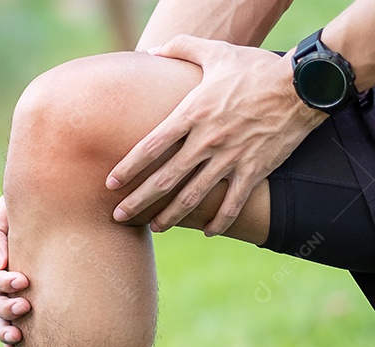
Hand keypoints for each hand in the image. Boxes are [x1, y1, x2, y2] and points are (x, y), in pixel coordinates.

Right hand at [0, 196, 30, 346]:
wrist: (60, 208)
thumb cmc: (33, 207)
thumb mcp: (7, 211)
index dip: (3, 282)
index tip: (23, 281)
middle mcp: (3, 280)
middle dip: (6, 307)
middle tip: (25, 307)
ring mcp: (14, 295)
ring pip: (1, 319)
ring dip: (6, 327)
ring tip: (19, 334)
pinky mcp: (29, 306)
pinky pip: (14, 327)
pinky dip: (10, 339)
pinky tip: (17, 345)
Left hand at [107, 35, 324, 235]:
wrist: (303, 85)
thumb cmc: (256, 68)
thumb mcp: (217, 52)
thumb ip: (182, 48)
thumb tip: (152, 49)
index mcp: (192, 114)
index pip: (150, 146)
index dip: (127, 168)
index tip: (110, 184)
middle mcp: (206, 141)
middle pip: (164, 179)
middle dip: (138, 201)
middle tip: (119, 216)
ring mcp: (230, 158)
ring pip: (193, 196)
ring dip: (172, 216)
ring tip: (156, 228)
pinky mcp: (254, 169)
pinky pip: (233, 203)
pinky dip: (220, 221)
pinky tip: (207, 230)